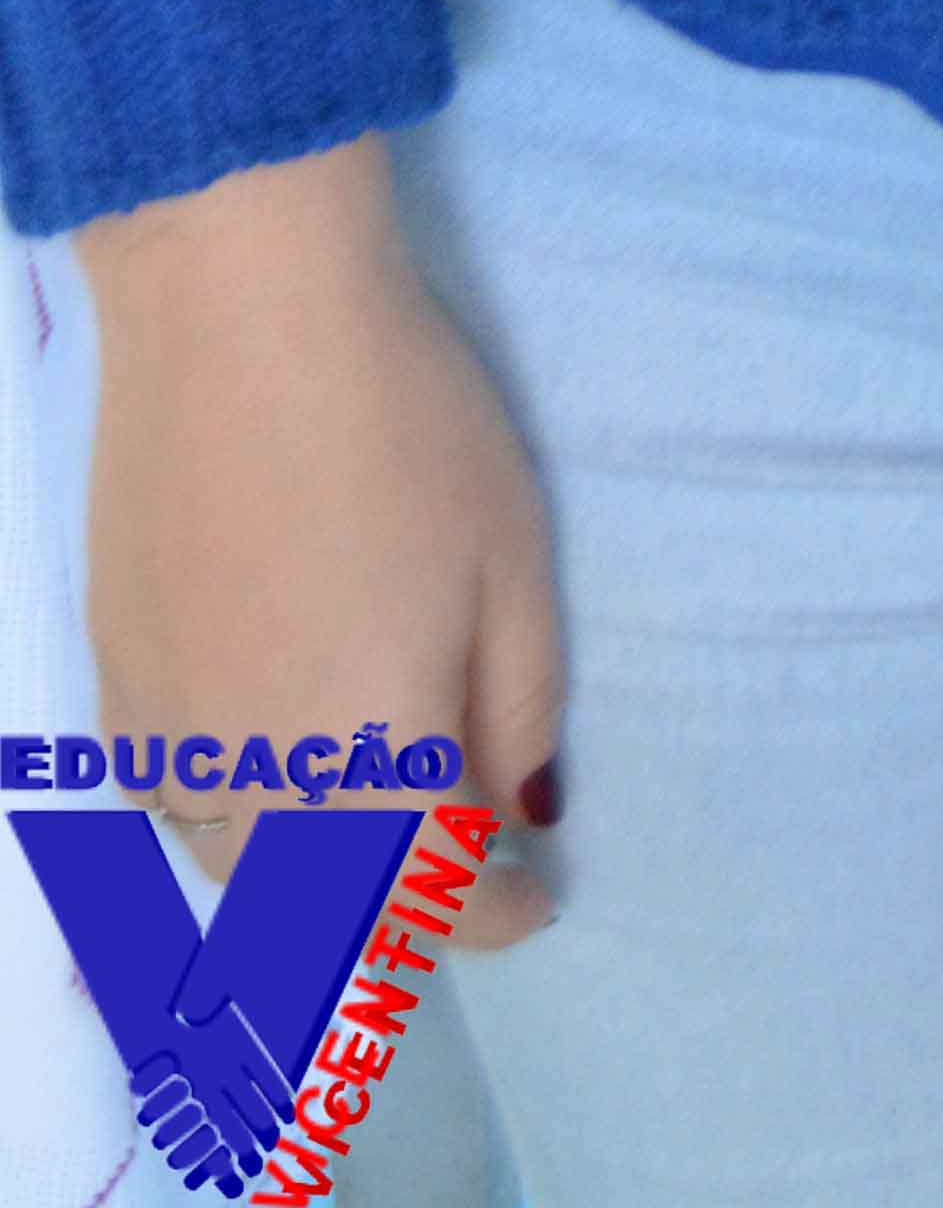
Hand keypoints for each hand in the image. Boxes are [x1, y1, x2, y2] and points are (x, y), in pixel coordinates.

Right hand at [78, 131, 565, 956]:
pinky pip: (173, 804)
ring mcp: (170, 740)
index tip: (536, 892)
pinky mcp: (114, 683)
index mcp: (369, 770)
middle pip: (327, 917)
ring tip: (373, 817)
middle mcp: (254, 787)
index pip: (437, 901)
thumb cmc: (405, 428)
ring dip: (310, 881)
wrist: (237, 318)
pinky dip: (230, 817)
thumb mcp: (512, 561)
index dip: (497, 910)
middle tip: (462, 857)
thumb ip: (518, 707)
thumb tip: (525, 809)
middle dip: (402, 914)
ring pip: (238, 875)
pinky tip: (266, 761)